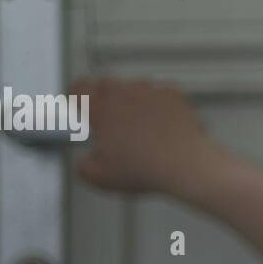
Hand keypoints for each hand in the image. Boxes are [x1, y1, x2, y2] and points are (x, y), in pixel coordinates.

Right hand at [70, 77, 227, 197]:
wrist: (186, 164)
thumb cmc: (146, 170)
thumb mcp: (102, 178)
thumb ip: (84, 167)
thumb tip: (85, 163)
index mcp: (102, 109)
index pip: (79, 88)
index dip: (76, 96)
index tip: (77, 105)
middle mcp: (124, 94)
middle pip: (105, 85)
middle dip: (103, 99)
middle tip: (108, 119)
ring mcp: (150, 91)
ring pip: (132, 87)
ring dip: (130, 100)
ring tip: (137, 125)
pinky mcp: (172, 93)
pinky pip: (158, 92)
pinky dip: (156, 103)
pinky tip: (159, 122)